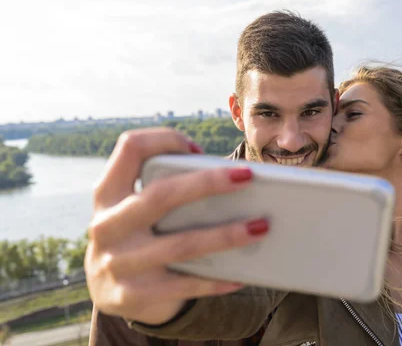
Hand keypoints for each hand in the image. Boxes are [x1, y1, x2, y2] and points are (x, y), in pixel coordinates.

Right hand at [85, 128, 267, 324]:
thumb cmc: (139, 235)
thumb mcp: (135, 208)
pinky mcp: (131, 295)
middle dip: (208, 183)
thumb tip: (234, 181)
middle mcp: (106, 225)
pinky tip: (241, 275)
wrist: (107, 293)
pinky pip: (183, 285)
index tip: (197, 151)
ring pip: (181, 244)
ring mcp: (116, 263)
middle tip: (247, 177)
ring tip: (261, 227)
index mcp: (107, 193)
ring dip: (226, 235)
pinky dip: (216, 280)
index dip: (165, 140)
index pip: (130, 148)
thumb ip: (163, 190)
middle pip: (161, 195)